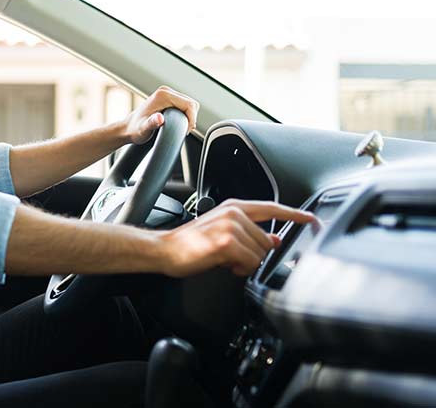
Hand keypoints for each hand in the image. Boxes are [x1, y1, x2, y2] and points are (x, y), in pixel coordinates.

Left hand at [124, 86, 198, 144]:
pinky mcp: (168, 98)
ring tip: (180, 128)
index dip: (191, 119)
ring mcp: (167, 93)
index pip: (189, 104)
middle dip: (191, 118)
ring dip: (189, 117)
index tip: (185, 130)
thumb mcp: (144, 129)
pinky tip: (177, 123)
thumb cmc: (135, 129)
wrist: (128, 128)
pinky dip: (185, 115)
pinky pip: (184, 105)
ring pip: (189, 104)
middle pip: (191, 103)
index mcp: (163, 95)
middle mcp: (166, 91)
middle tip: (183, 130)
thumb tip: (159, 118)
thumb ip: (152, 123)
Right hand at [156, 199, 317, 277]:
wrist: (165, 250)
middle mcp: (234, 214)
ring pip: (260, 254)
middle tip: (233, 259)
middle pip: (268, 241)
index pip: (272, 208)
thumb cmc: (190, 244)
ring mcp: (231, 227)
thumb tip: (274, 239)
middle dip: (255, 255)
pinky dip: (240, 269)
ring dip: (247, 264)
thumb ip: (250, 233)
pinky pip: (250, 263)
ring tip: (226, 261)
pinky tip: (225, 265)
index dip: (295, 215)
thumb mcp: (223, 233)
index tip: (312, 219)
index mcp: (234, 208)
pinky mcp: (226, 243)